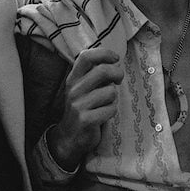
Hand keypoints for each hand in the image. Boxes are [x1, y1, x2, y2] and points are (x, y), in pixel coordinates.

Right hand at [48, 46, 123, 168]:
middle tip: (119, 80)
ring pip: (110, 91)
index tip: (115, 58)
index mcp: (73, 79)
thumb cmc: (82, 109)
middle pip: (103, 70)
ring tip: (106, 103)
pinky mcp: (86, 120)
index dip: (104, 53)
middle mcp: (74, 90)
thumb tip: (114, 62)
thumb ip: (94, 75)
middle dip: (117, 74)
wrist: (69, 137)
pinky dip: (112, 111)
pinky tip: (104, 115)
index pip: (86, 56)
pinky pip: (111, 109)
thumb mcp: (82, 89)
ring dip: (114, 98)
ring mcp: (78, 105)